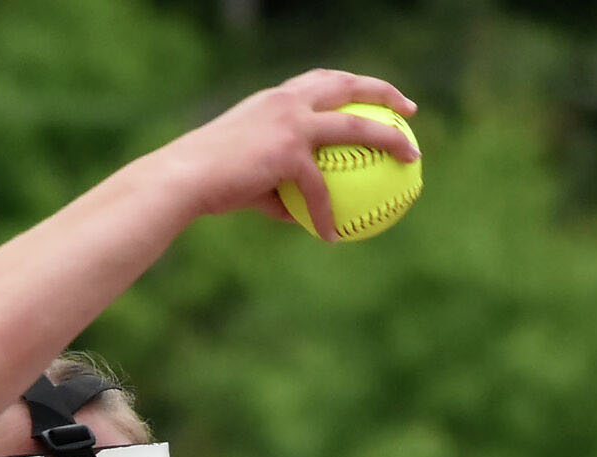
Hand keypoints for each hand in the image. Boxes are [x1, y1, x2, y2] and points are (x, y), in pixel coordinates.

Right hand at [157, 70, 418, 239]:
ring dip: (387, 138)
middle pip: (346, 86)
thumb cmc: (211, 181)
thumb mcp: (250, 179)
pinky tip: (335, 236)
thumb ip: (281, 190)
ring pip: (354, 125)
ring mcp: (290, 124)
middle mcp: (286, 102)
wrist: (186, 178)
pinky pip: (321, 189)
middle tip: (409, 110)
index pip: (322, 80)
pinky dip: (328, 215)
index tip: (378, 94)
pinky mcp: (288, 153)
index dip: (353, 83)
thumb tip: (305, 216)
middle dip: (383, 91)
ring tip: (410, 157)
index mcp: (276, 100)